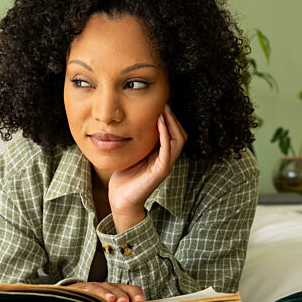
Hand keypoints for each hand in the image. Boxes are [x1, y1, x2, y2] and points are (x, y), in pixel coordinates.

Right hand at [68, 282, 144, 301]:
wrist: (79, 293)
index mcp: (119, 290)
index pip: (131, 289)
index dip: (136, 294)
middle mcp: (109, 287)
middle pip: (117, 289)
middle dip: (121, 295)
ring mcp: (96, 287)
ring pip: (102, 288)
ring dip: (106, 293)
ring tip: (110, 299)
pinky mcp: (83, 290)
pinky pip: (87, 291)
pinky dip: (91, 294)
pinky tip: (94, 299)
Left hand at [108, 104, 186, 231]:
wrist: (120, 199)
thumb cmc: (124, 176)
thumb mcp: (131, 153)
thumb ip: (136, 140)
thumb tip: (130, 120)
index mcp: (161, 154)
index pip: (174, 132)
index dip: (170, 117)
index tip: (161, 102)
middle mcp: (167, 158)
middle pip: (180, 133)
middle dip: (174, 116)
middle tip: (165, 102)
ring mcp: (166, 164)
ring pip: (179, 139)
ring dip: (172, 122)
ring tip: (164, 109)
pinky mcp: (162, 170)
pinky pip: (168, 148)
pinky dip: (166, 134)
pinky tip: (160, 122)